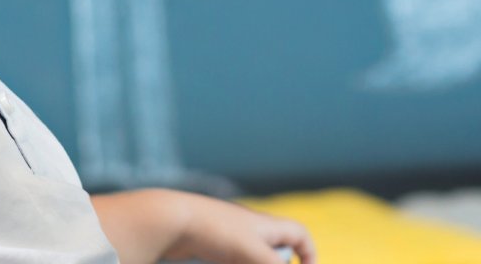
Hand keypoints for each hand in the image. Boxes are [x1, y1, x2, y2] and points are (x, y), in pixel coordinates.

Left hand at [163, 192, 314, 263]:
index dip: (309, 254)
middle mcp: (252, 228)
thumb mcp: (252, 253)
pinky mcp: (213, 245)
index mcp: (267, 225)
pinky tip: (223, 263)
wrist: (172, 221)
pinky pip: (233, 259)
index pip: (300, 235)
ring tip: (236, 263)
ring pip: (252, 258)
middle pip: (276, 251)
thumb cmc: (215, 231)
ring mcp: (231, 236)